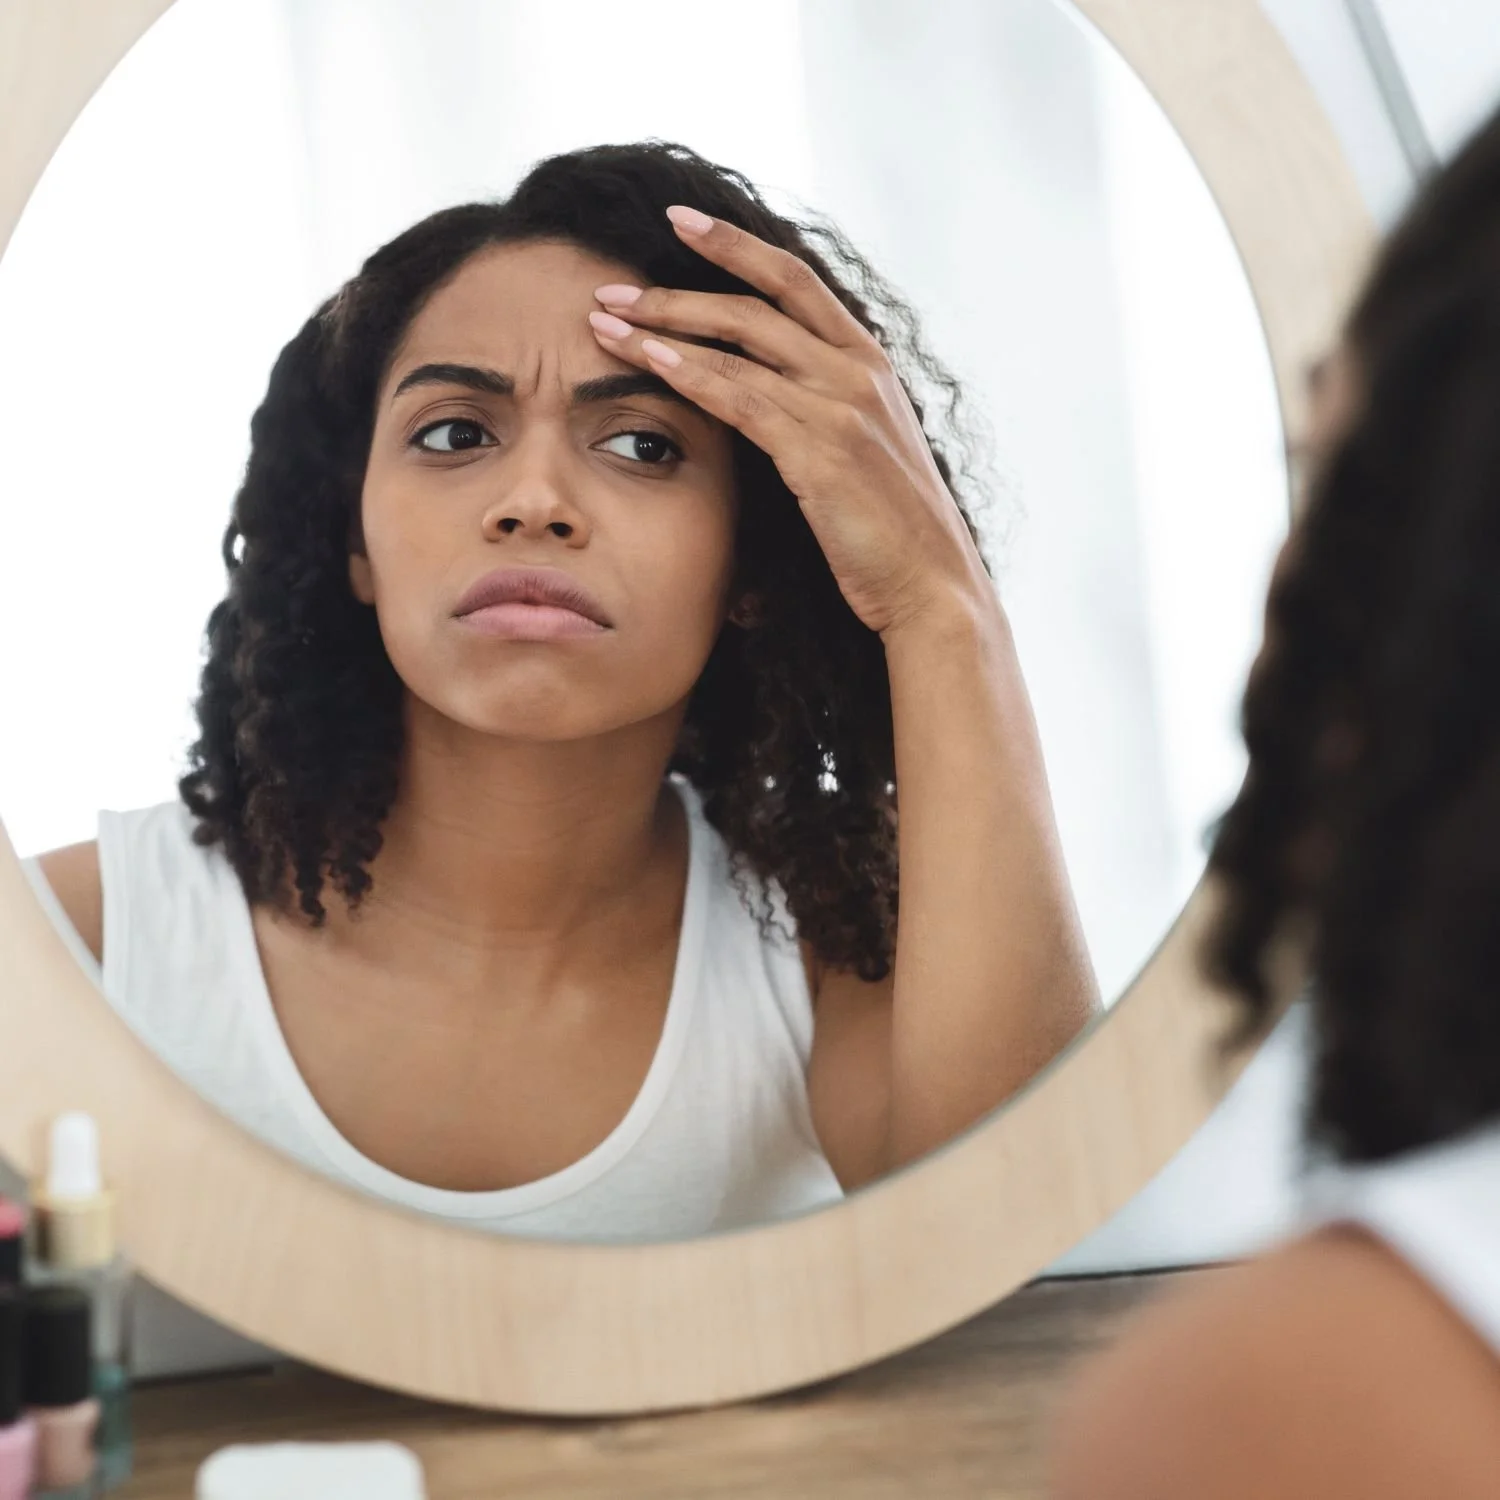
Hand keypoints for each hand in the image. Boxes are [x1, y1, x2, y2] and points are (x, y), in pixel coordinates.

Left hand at [587, 205, 987, 638]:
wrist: (932, 588)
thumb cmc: (891, 534)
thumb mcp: (864, 452)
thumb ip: (823, 411)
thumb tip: (768, 395)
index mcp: (870, 364)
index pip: (795, 281)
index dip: (736, 245)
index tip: (680, 223)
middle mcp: (858, 373)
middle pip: (757, 303)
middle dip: (677, 288)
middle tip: (612, 286)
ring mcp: (843, 409)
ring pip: (740, 347)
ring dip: (665, 329)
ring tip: (605, 323)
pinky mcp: (823, 454)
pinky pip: (744, 400)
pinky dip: (692, 376)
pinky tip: (649, 362)